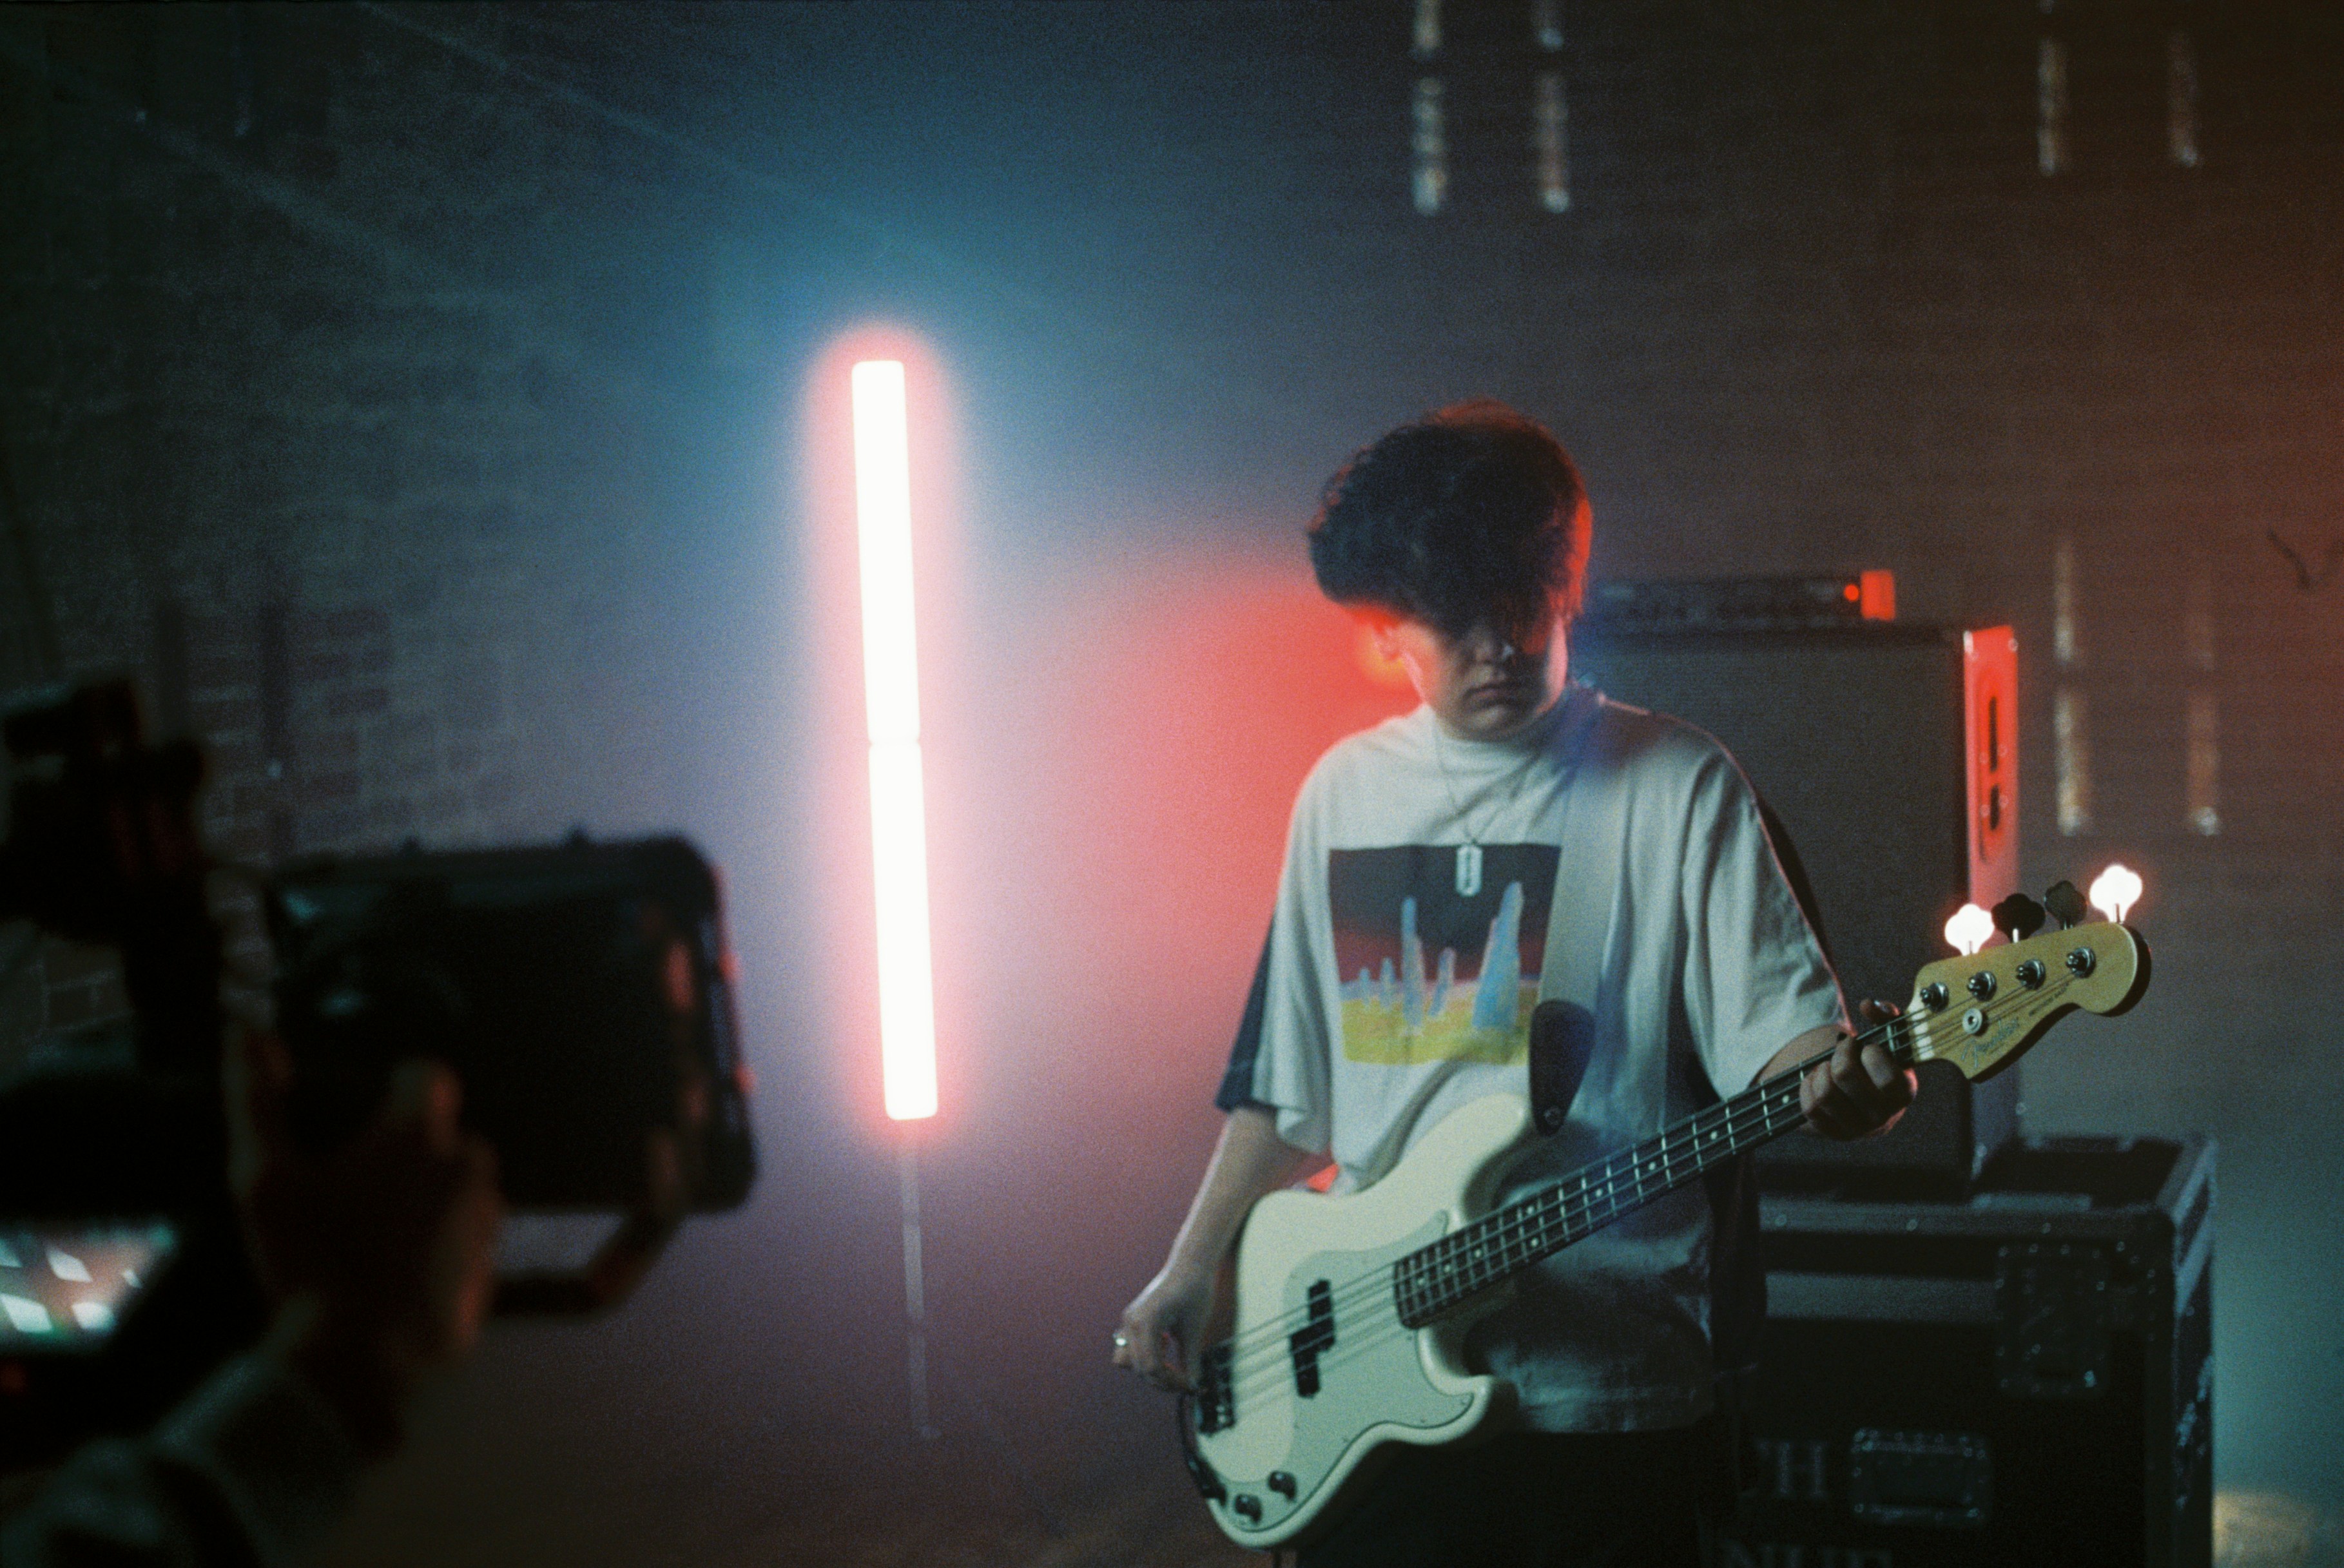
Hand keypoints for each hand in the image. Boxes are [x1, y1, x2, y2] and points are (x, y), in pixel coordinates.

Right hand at [227, 1031, 502, 1451]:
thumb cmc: (308, 1264)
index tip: (369, 1115)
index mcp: (420, 1135)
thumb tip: (242, 1030)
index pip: (427, 1076)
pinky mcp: (490, 1272)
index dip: (399, 1087)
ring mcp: (487, 1222)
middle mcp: (469, 1168)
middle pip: (444, 1138)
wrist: (356, 1367)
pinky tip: (394, 1279)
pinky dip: (439, 1251)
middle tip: (354, 1194)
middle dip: (410, 1154)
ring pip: (460, 1191)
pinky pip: (466, 1244)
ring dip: (427, 1202)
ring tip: (370, 1242)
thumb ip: (255, 1098)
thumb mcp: (263, 1179)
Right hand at [1113, 1261, 1220, 1392]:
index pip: (1151, 1367)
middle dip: (1162, 1379)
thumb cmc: (1195, 1291)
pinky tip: (1166, 1346)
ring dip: (1148, 1369)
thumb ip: (1190, 1359)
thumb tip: (1193, 1385)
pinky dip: (1146, 1355)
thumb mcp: (1195, 1329)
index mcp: (1145, 1322)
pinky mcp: (1133, 1320)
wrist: (1191, 1264)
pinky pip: (1130, 1348)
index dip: (1171, 1381)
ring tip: (1171, 1364)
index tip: (1190, 1385)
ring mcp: (1129, 1320)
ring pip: (1126, 1360)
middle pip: (1139, 1367)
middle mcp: (1131, 1322)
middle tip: (1186, 1381)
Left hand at [1798, 999, 1916, 1139]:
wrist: (1864, 1094)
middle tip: (1843, 1052)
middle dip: (1839, 1055)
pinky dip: (1808, 1088)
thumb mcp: (1887, 1037)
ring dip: (1821, 1072)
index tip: (1867, 1047)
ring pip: (1824, 1094)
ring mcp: (1858, 1129)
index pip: (1886, 1075)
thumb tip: (1868, 1005)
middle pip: (1845, 1076)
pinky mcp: (1834, 1134)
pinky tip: (1818, 1082)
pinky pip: (1810, 1109)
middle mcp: (1883, 1116)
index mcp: (1904, 1092)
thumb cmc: (1878, 1061)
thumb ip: (1885, 1015)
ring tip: (1829, 1068)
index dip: (1870, 1053)